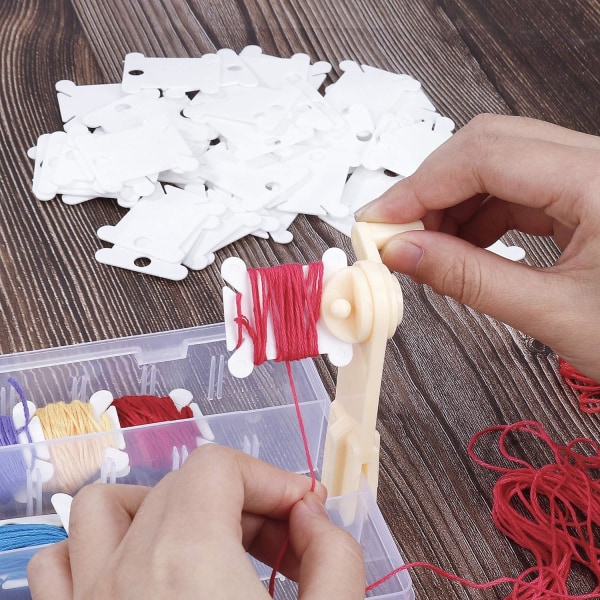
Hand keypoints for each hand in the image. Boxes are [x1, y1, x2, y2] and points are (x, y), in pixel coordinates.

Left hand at [27, 444, 364, 598]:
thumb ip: (336, 559)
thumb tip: (319, 518)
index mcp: (188, 561)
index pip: (222, 465)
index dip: (273, 476)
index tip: (306, 512)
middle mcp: (125, 575)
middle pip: (178, 483)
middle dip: (239, 501)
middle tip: (279, 543)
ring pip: (101, 510)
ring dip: (157, 510)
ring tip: (201, 542)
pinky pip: (54, 568)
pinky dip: (92, 554)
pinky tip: (134, 577)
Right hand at [356, 114, 599, 380]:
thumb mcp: (554, 314)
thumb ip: (470, 278)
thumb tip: (404, 254)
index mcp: (599, 182)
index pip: (485, 156)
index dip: (419, 187)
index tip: (378, 221)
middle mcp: (597, 164)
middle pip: (488, 144)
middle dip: (431, 188)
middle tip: (395, 234)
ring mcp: (591, 175)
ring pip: (498, 163)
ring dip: (451, 202)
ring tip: (425, 248)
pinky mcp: (585, 194)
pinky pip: (516, 187)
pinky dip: (478, 214)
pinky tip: (460, 245)